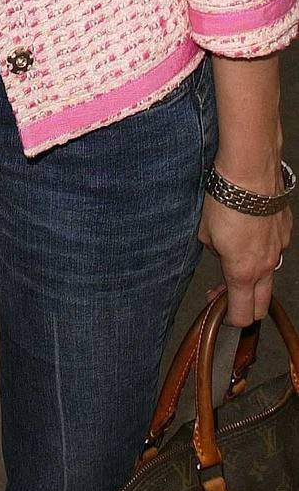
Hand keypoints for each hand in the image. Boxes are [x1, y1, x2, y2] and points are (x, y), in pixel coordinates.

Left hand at [199, 192, 291, 325]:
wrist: (251, 172)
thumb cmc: (225, 200)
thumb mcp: (204, 231)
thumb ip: (212, 249)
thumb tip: (218, 251)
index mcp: (242, 272)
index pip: (242, 315)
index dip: (229, 318)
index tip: (218, 308)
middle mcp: (265, 266)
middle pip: (262, 306)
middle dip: (246, 306)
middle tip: (227, 290)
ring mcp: (279, 249)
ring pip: (270, 276)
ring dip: (255, 276)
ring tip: (236, 255)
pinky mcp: (285, 231)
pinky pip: (275, 249)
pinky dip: (263, 249)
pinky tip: (250, 231)